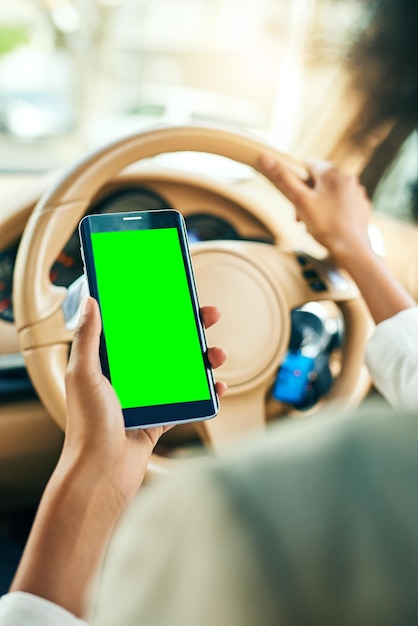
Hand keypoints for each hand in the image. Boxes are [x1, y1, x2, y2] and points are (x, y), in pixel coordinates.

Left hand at [64, 297, 226, 509]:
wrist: (101, 473)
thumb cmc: (88, 426)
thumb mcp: (84, 374)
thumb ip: (88, 338)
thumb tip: (91, 301)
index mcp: (109, 362)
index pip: (137, 327)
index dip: (157, 310)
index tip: (176, 296)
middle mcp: (128, 376)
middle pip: (164, 344)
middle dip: (189, 329)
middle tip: (209, 315)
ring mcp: (147, 396)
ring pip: (180, 370)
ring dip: (202, 360)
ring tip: (218, 354)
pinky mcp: (160, 417)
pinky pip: (187, 399)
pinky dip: (205, 392)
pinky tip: (219, 386)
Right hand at [259, 154, 371, 266]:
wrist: (351, 249)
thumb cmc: (326, 226)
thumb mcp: (300, 201)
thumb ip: (283, 179)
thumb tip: (266, 157)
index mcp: (332, 172)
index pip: (308, 163)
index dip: (297, 179)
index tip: (295, 196)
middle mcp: (347, 177)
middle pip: (319, 180)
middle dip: (306, 196)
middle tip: (300, 216)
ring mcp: (356, 192)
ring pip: (330, 192)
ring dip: (318, 204)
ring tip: (313, 224)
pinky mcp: (361, 206)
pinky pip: (342, 203)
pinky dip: (333, 211)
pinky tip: (329, 226)